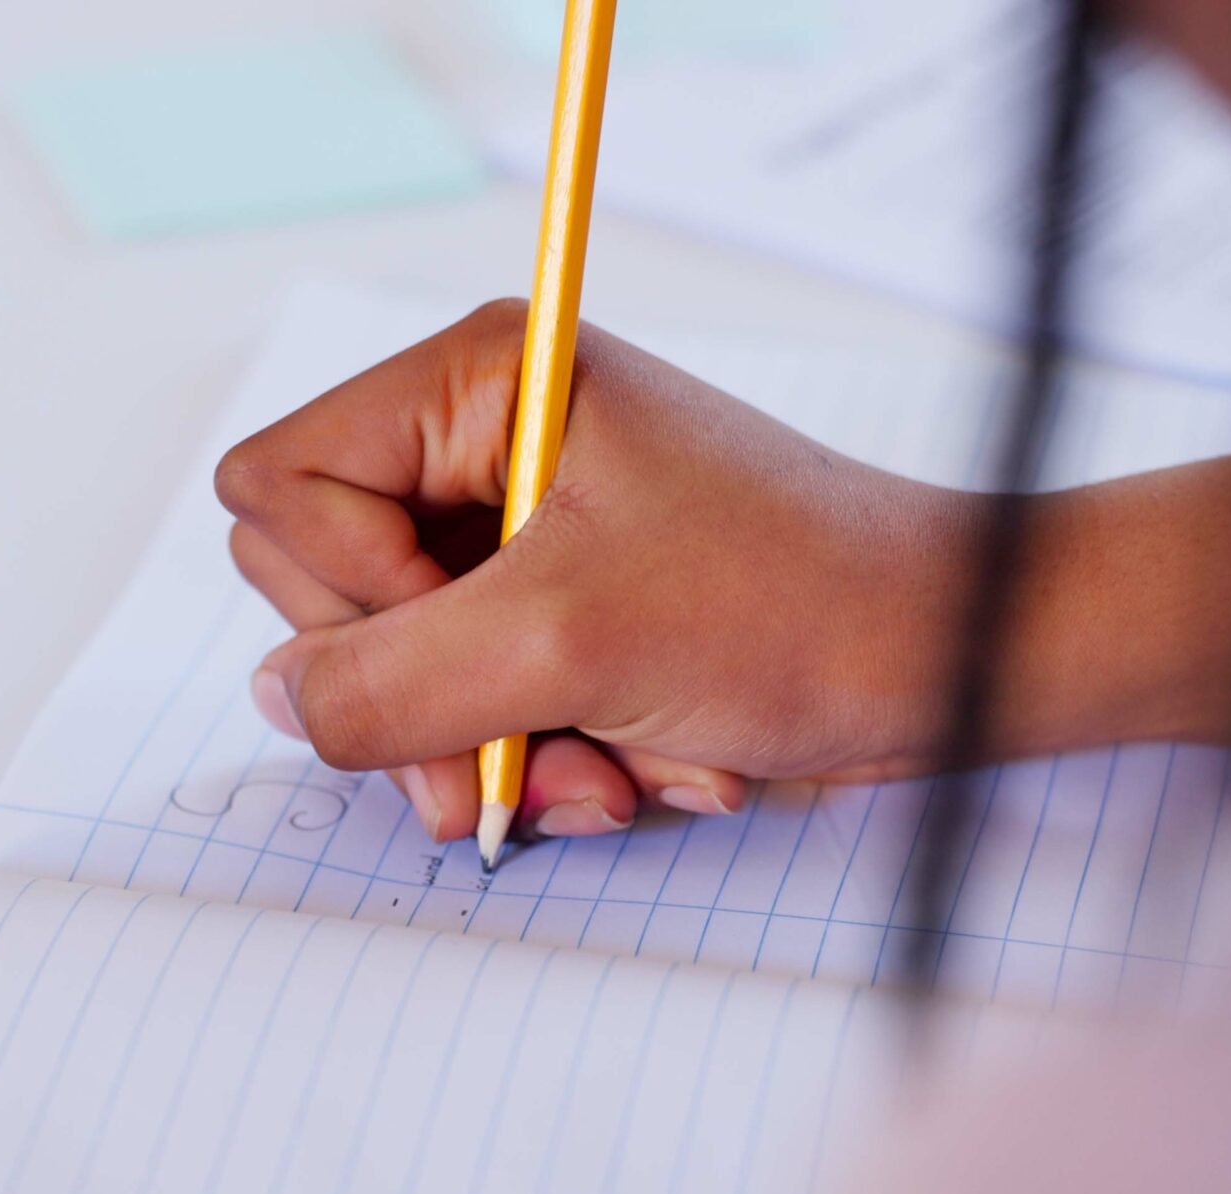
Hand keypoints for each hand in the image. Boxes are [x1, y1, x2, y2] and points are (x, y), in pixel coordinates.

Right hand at [214, 301, 1230, 844]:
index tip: (463, 630)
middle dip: (419, 696)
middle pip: (321, 585)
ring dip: (490, 747)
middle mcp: (480, 442)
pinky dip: (539, 756)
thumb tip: (277, 701)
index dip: (342, 588)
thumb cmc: (800, 606)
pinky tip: (631, 769)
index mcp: (476, 381)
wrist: (952, 661)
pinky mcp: (554, 607)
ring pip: (394, 664)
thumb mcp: (566, 646)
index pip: (280, 487)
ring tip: (605, 776)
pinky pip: (468, 701)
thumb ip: (386, 681)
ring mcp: (516, 530)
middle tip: (508, 755)